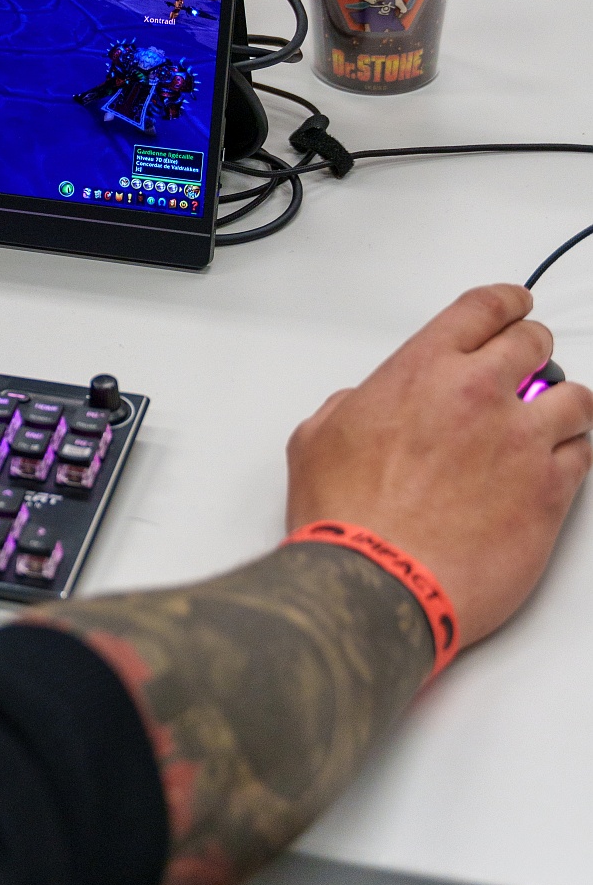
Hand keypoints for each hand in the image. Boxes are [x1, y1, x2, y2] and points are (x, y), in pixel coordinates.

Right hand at [286, 284, 592, 645]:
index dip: (507, 303)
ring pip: (574, 397)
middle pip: (534, 343)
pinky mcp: (550, 491)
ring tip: (548, 421)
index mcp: (422, 369)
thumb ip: (349, 407)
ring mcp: (521, 440)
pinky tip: (554, 465)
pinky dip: (572, 454)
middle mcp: (478, 392)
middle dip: (533, 350)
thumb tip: (363, 408)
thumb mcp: (318, 439)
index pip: (482, 309)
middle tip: (528, 365)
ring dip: (562, 404)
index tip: (516, 306)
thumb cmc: (345, 519)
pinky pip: (584, 453)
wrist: (377, 581)